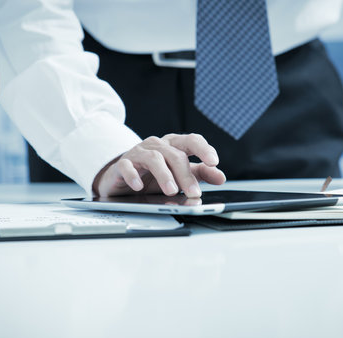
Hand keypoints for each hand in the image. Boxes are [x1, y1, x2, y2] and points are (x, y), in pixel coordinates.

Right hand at [92, 133, 225, 197]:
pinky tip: (139, 186)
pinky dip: (133, 175)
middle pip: (175, 155)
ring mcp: (139, 153)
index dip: (203, 149)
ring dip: (164, 175)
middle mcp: (157, 145)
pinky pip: (127, 166)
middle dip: (186, 175)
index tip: (214, 161)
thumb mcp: (179, 175)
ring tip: (171, 190)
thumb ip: (199, 174)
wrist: (123, 178)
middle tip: (194, 192)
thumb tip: (220, 177)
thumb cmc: (153, 175)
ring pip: (154, 158)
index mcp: (174, 145)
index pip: (191, 140)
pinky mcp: (122, 164)